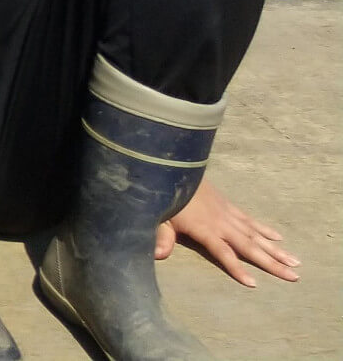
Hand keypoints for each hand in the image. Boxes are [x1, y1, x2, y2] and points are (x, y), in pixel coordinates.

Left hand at [157, 177, 299, 285]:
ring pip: (255, 234)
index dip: (237, 268)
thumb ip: (161, 238)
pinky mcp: (228, 205)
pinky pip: (250, 220)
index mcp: (204, 228)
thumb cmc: (163, 195)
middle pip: (249, 246)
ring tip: (295, 262)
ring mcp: (227, 213)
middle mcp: (221, 223)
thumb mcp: (158, 218)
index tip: (253, 284)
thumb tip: (158, 256)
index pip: (224, 253)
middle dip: (271, 262)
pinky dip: (265, 229)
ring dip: (275, 248)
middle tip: (294, 276)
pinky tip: (278, 238)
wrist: (173, 168)